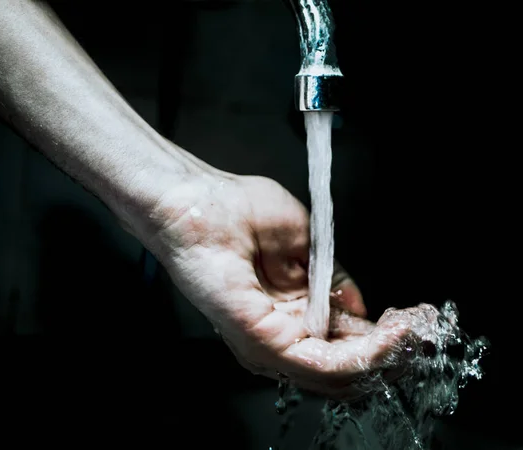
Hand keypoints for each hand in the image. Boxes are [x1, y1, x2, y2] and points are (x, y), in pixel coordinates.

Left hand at [144, 171, 438, 400]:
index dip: (380, 335)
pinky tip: (388, 332)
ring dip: (382, 355)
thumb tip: (358, 305)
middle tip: (419, 329)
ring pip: (338, 372)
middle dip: (388, 352)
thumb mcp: (300, 240)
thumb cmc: (233, 209)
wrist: (192, 199)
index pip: (338, 340)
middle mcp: (277, 333)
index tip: (412, 318)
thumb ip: (330, 278)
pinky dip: (362, 353)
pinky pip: (321, 364)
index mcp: (285, 310)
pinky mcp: (260, 339)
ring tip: (410, 329)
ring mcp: (267, 341)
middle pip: (342, 364)